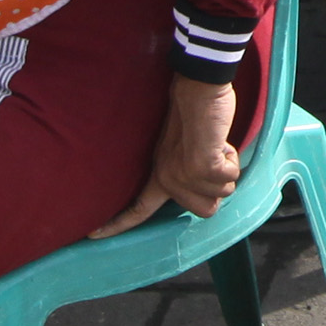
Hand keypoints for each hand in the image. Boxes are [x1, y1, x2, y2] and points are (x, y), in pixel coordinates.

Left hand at [124, 77, 245, 225]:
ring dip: (226, 171)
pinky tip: (220, 143)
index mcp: (159, 175)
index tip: (93, 236)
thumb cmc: (197, 116)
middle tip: (211, 160)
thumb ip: (186, 174)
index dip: (117, 225)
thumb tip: (208, 194)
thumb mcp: (182, 152)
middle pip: (206, 210)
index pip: (136, 210)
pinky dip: (232, 161)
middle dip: (218, 187)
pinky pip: (230, 178)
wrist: (198, 90)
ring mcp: (185, 176)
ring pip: (222, 195)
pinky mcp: (204, 168)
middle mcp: (169, 180)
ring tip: (214, 148)